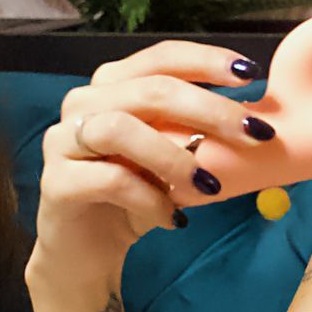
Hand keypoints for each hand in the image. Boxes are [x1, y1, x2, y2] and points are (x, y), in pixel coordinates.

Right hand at [31, 42, 270, 282]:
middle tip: (253, 134)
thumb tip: (255, 121)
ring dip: (174, 157)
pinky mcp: (56, 182)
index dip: (206, 61)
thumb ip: (197, 134)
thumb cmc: (134, 197)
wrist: (86, 253)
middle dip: (208, 109)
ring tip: (209, 186)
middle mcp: (83, 103)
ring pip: (121, 129)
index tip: (250, 74)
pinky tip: (173, 218)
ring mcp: (63, 140)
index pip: (161, 58)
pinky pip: (110, 180)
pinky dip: (150, 199)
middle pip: (150, 89)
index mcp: (113, 86)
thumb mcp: (171, 159)